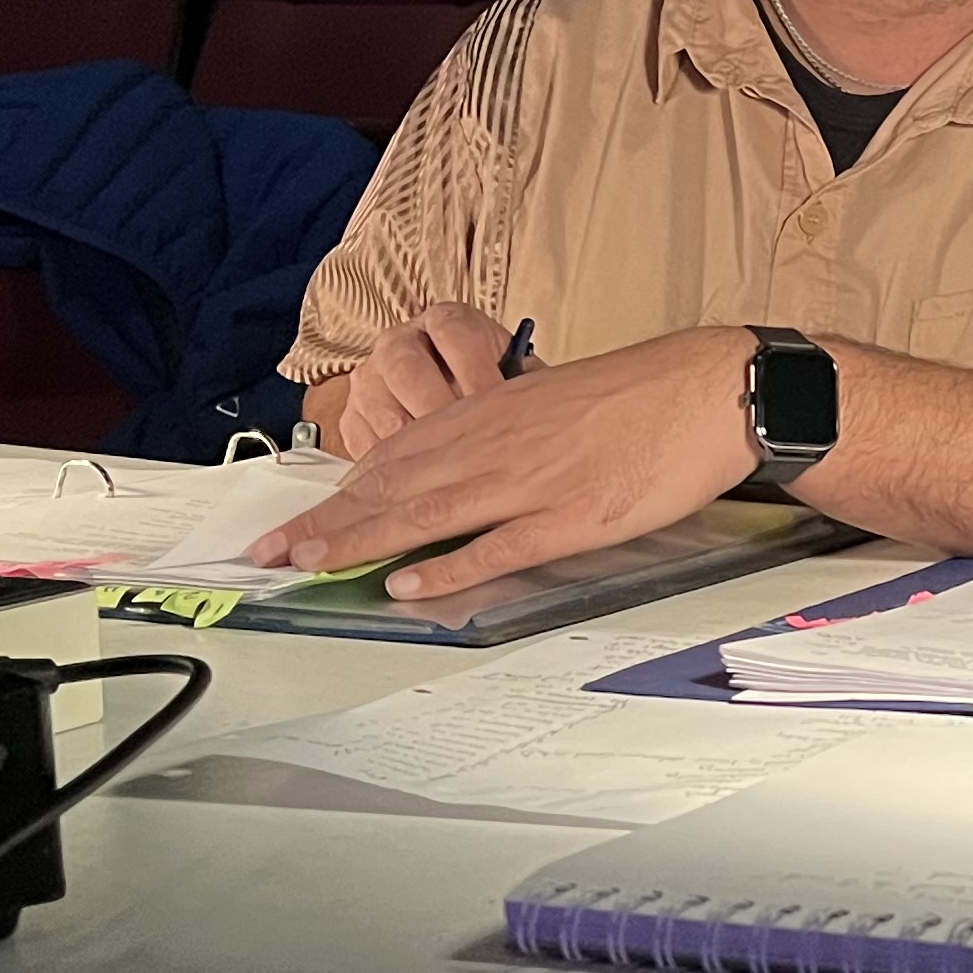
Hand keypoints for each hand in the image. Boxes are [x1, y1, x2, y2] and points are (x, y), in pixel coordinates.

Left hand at [257, 323, 760, 599]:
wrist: (705, 389)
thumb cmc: (636, 397)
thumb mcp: (549, 402)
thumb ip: (499, 433)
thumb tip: (460, 466)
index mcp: (487, 417)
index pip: (392, 459)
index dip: (336, 498)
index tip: (291, 523)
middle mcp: (494, 446)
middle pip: (392, 489)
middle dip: (325, 523)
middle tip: (268, 552)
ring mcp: (529, 483)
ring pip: (425, 514)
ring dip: (360, 542)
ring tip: (307, 565)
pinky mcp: (569, 516)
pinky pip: (496, 546)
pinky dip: (448, 567)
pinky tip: (408, 583)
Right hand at [317, 301, 520, 460]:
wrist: (457, 401)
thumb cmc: (493, 390)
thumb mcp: (514, 378)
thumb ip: (522, 388)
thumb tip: (533, 412)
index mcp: (445, 322)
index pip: (453, 331)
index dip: (476, 369)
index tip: (498, 405)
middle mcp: (400, 342)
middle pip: (405, 366)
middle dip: (435, 407)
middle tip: (462, 442)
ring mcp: (370, 378)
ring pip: (377, 403)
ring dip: (407, 438)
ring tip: (438, 468)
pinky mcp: (352, 415)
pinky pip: (359, 436)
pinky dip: (383, 460)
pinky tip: (410, 479)